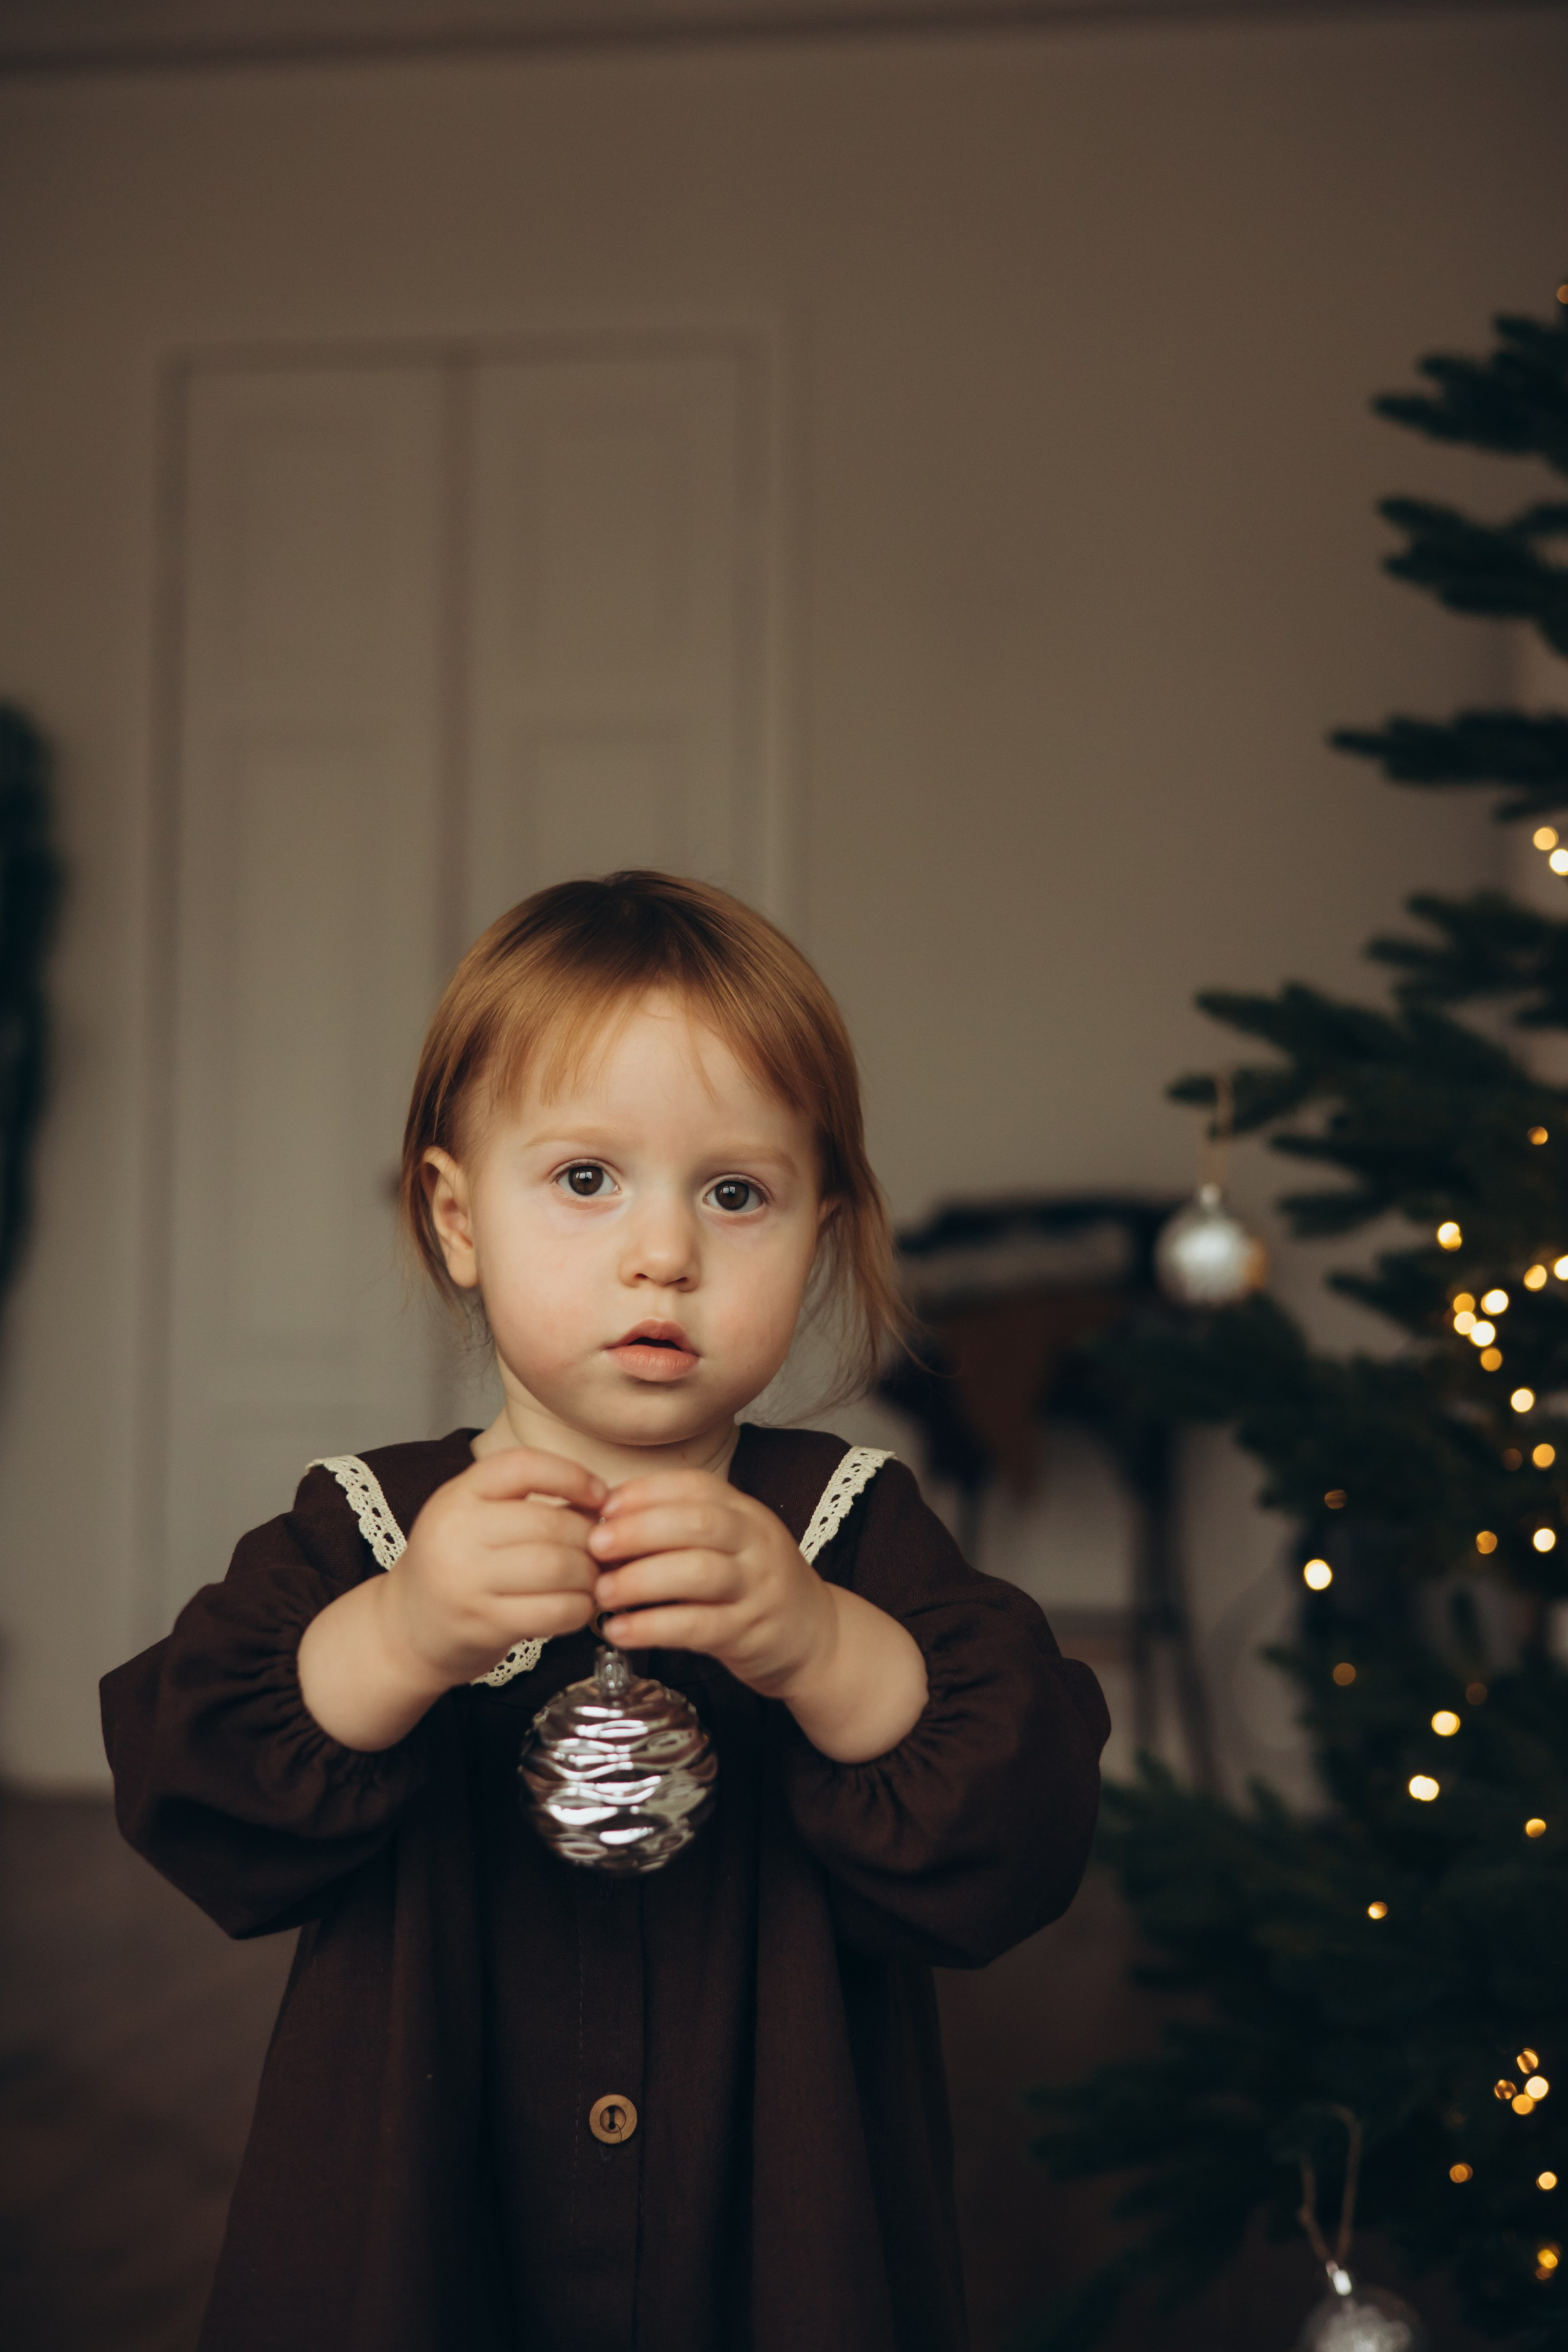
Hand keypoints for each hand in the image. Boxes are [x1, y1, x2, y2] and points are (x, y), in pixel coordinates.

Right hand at [388, 1447, 606, 1687]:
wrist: (406, 1628)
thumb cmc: (457, 1565)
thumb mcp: (474, 1516)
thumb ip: (526, 1502)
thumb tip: (604, 1505)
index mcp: (458, 1494)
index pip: (523, 1466)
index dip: (572, 1475)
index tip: (599, 1496)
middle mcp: (457, 1532)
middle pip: (549, 1523)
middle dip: (590, 1537)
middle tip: (602, 1549)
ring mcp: (466, 1580)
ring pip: (556, 1567)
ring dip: (589, 1575)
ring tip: (592, 1578)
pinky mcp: (482, 1624)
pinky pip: (552, 1611)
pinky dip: (579, 1609)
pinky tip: (579, 1606)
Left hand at [587, 1469, 928, 1762]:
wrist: (817, 1638)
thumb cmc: (753, 1586)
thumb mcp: (730, 1544)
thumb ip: (680, 1529)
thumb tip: (605, 1521)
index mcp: (746, 1513)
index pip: (696, 1486)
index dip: (645, 1492)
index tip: (604, 1507)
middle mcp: (756, 1543)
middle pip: (698, 1523)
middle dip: (639, 1530)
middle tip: (595, 1546)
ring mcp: (757, 1588)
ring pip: (699, 1573)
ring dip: (642, 1580)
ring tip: (602, 1593)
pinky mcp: (750, 1633)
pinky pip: (697, 1627)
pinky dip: (653, 1627)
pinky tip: (620, 1631)